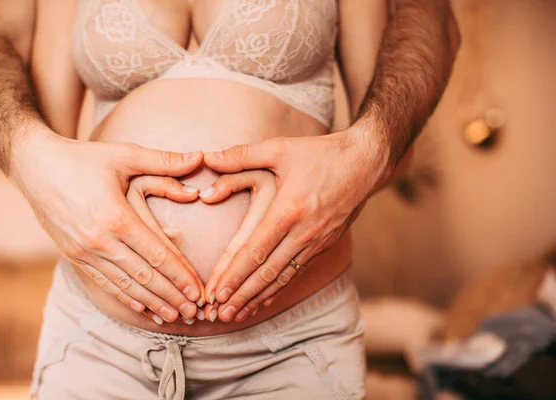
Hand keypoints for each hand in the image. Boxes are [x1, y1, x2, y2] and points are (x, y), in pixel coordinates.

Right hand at [11, 130, 203, 321]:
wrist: (35, 166)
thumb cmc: (84, 158)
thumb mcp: (125, 154)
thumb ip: (165, 161)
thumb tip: (200, 157)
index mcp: (116, 217)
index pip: (157, 255)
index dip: (180, 275)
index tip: (199, 290)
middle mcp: (100, 240)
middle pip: (144, 276)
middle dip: (172, 296)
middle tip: (195, 311)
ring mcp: (84, 251)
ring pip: (125, 285)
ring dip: (152, 302)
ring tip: (174, 316)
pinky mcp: (73, 256)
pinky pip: (104, 283)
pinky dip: (125, 297)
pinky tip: (142, 307)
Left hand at [202, 127, 391, 321]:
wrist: (365, 163)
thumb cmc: (320, 154)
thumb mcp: (280, 148)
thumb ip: (241, 155)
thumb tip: (208, 157)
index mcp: (288, 210)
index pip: (255, 250)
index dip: (234, 274)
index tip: (216, 292)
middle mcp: (303, 232)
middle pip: (267, 272)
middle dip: (241, 295)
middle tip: (220, 314)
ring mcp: (316, 242)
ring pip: (282, 277)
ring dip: (257, 298)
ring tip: (237, 316)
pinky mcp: (324, 245)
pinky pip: (296, 272)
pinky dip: (277, 289)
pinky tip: (263, 300)